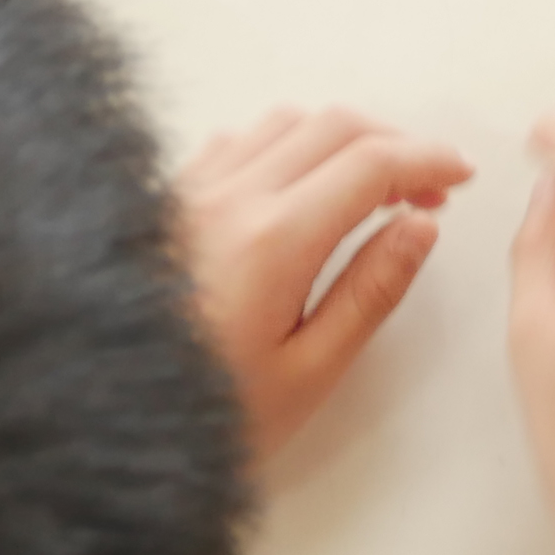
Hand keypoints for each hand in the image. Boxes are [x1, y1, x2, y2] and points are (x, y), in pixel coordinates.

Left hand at [176, 105, 469, 456]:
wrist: (95, 432)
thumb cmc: (204, 417)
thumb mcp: (307, 372)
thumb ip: (371, 291)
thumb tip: (420, 226)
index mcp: (272, 240)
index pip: (372, 164)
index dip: (428, 161)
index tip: (459, 177)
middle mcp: (229, 198)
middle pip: (334, 126)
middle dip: (395, 143)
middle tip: (427, 185)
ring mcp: (189, 193)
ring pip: (284, 122)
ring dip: (339, 137)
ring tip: (367, 183)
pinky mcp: (161, 203)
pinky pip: (234, 141)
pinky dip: (283, 144)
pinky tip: (294, 183)